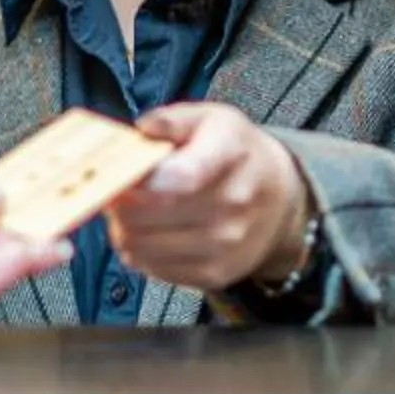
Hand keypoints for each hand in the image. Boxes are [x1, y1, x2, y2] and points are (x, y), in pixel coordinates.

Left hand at [107, 101, 310, 293]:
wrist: (279, 196)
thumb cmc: (235, 153)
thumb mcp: (210, 119)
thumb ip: (171, 120)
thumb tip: (144, 129)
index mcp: (229, 153)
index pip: (180, 177)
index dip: (138, 180)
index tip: (119, 174)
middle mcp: (234, 203)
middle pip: (149, 214)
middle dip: (119, 203)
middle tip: (115, 191)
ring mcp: (226, 244)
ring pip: (143, 245)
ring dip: (124, 229)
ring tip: (131, 212)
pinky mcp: (216, 274)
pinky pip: (155, 269)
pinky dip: (141, 252)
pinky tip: (149, 233)